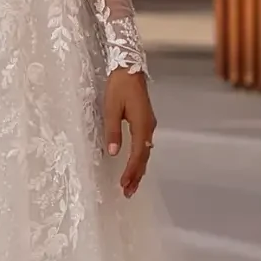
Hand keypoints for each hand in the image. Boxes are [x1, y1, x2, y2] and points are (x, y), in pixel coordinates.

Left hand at [102, 68, 155, 197]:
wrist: (130, 68)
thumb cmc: (119, 87)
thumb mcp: (111, 108)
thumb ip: (113, 131)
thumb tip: (113, 153)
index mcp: (142, 125)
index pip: (137, 155)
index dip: (131, 171)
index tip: (124, 184)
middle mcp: (149, 128)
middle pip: (144, 157)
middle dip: (136, 175)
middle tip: (128, 193)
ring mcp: (149, 124)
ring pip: (145, 152)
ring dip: (139, 169)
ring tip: (131, 185)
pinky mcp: (146, 121)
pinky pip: (144, 145)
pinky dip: (140, 158)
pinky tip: (135, 165)